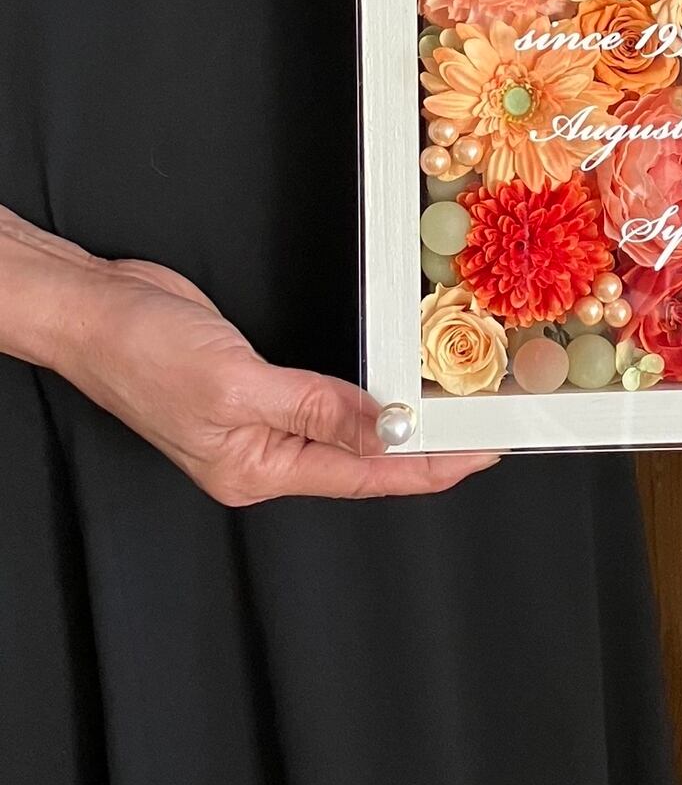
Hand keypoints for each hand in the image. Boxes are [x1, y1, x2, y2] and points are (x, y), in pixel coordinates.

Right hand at [47, 254, 497, 505]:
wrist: (93, 308)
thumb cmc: (142, 350)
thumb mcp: (237, 383)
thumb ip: (317, 408)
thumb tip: (386, 429)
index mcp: (254, 469)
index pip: (363, 477)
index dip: (426, 467)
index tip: (478, 455)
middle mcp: (261, 455)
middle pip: (362, 462)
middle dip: (425, 450)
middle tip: (484, 431)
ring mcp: (259, 422)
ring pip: (347, 432)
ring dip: (399, 424)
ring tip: (455, 414)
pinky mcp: (256, 387)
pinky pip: (327, 400)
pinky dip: (365, 395)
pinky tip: (395, 388)